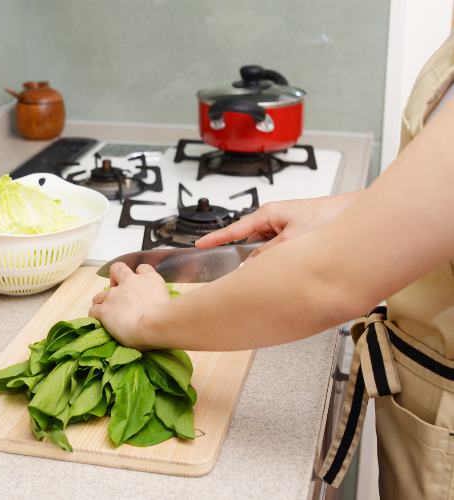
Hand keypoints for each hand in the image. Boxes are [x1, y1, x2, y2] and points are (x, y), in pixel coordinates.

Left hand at [88, 263, 169, 349]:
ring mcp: (114, 295)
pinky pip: (93, 310)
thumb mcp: (168, 300)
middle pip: (117, 269)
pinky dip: (96, 316)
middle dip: (114, 279)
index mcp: (149, 279)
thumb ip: (158, 297)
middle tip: (118, 295)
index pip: (142, 268)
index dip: (138, 275)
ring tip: (108, 313)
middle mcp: (130, 282)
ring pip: (100, 294)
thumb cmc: (167, 318)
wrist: (155, 325)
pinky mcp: (104, 309)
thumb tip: (155, 305)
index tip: (138, 285)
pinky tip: (102, 322)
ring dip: (102, 302)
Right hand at [195, 191, 362, 258]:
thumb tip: (253, 264)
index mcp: (269, 213)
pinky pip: (281, 250)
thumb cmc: (329, 216)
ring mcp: (286, 228)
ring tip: (285, 265)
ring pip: (268, 249)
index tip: (200, 245)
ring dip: (272, 260)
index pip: (235, 228)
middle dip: (253, 257)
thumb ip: (270, 252)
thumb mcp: (293, 239)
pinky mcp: (297, 235)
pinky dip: (283, 259)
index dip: (216, 238)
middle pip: (252, 243)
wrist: (357, 215)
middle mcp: (276, 219)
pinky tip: (293, 266)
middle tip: (253, 270)